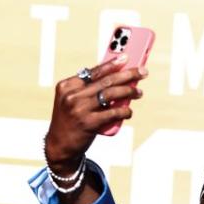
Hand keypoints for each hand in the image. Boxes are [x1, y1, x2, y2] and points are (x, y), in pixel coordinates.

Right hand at [44, 57, 146, 175]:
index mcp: (67, 86)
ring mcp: (79, 109)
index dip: (112, 64)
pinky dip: (124, 111)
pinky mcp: (88, 123)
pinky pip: (112, 113)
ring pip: (110, 94)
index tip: (126, 58)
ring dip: (129, 91)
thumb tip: (118, 81)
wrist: (60, 145)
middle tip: (142, 72)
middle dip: (127, 74)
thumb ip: (88, 91)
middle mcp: (72, 95)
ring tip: (139, 92)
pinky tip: (129, 111)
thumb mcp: (73, 102)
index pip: (94, 72)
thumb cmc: (72, 121)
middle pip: (105, 81)